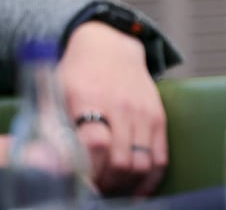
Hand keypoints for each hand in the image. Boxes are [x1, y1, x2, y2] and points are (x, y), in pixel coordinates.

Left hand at [59, 21, 166, 197]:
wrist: (111, 48)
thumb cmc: (78, 74)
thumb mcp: (57, 92)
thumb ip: (53, 125)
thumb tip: (52, 162)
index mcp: (90, 98)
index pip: (96, 144)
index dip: (89, 171)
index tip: (78, 183)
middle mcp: (121, 106)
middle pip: (121, 160)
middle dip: (106, 183)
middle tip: (94, 189)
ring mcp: (143, 112)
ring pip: (142, 164)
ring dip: (126, 184)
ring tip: (112, 187)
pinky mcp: (159, 117)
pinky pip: (161, 157)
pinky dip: (150, 179)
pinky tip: (137, 188)